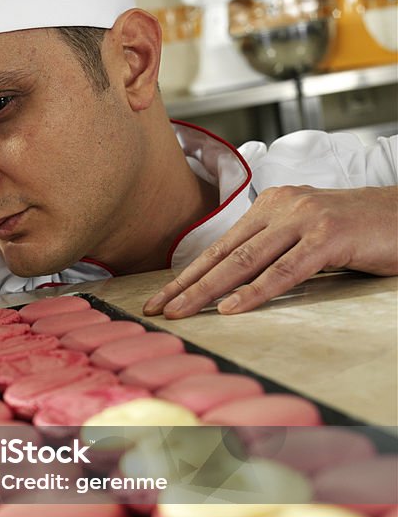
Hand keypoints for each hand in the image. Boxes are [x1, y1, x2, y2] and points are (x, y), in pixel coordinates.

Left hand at [144, 185, 397, 318]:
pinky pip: (285, 269)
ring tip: (181, 312)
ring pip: (246, 261)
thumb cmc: (358, 232)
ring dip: (209, 290)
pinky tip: (232, 308)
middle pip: (224, 253)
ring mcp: (305, 219)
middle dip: (187, 285)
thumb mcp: (305, 235)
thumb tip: (231, 280)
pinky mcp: (329, 236)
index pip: (220, 245)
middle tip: (157, 310)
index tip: (160, 299)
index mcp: (272, 204)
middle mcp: (282, 206)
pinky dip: (256, 291)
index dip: (188, 274)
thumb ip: (271, 249)